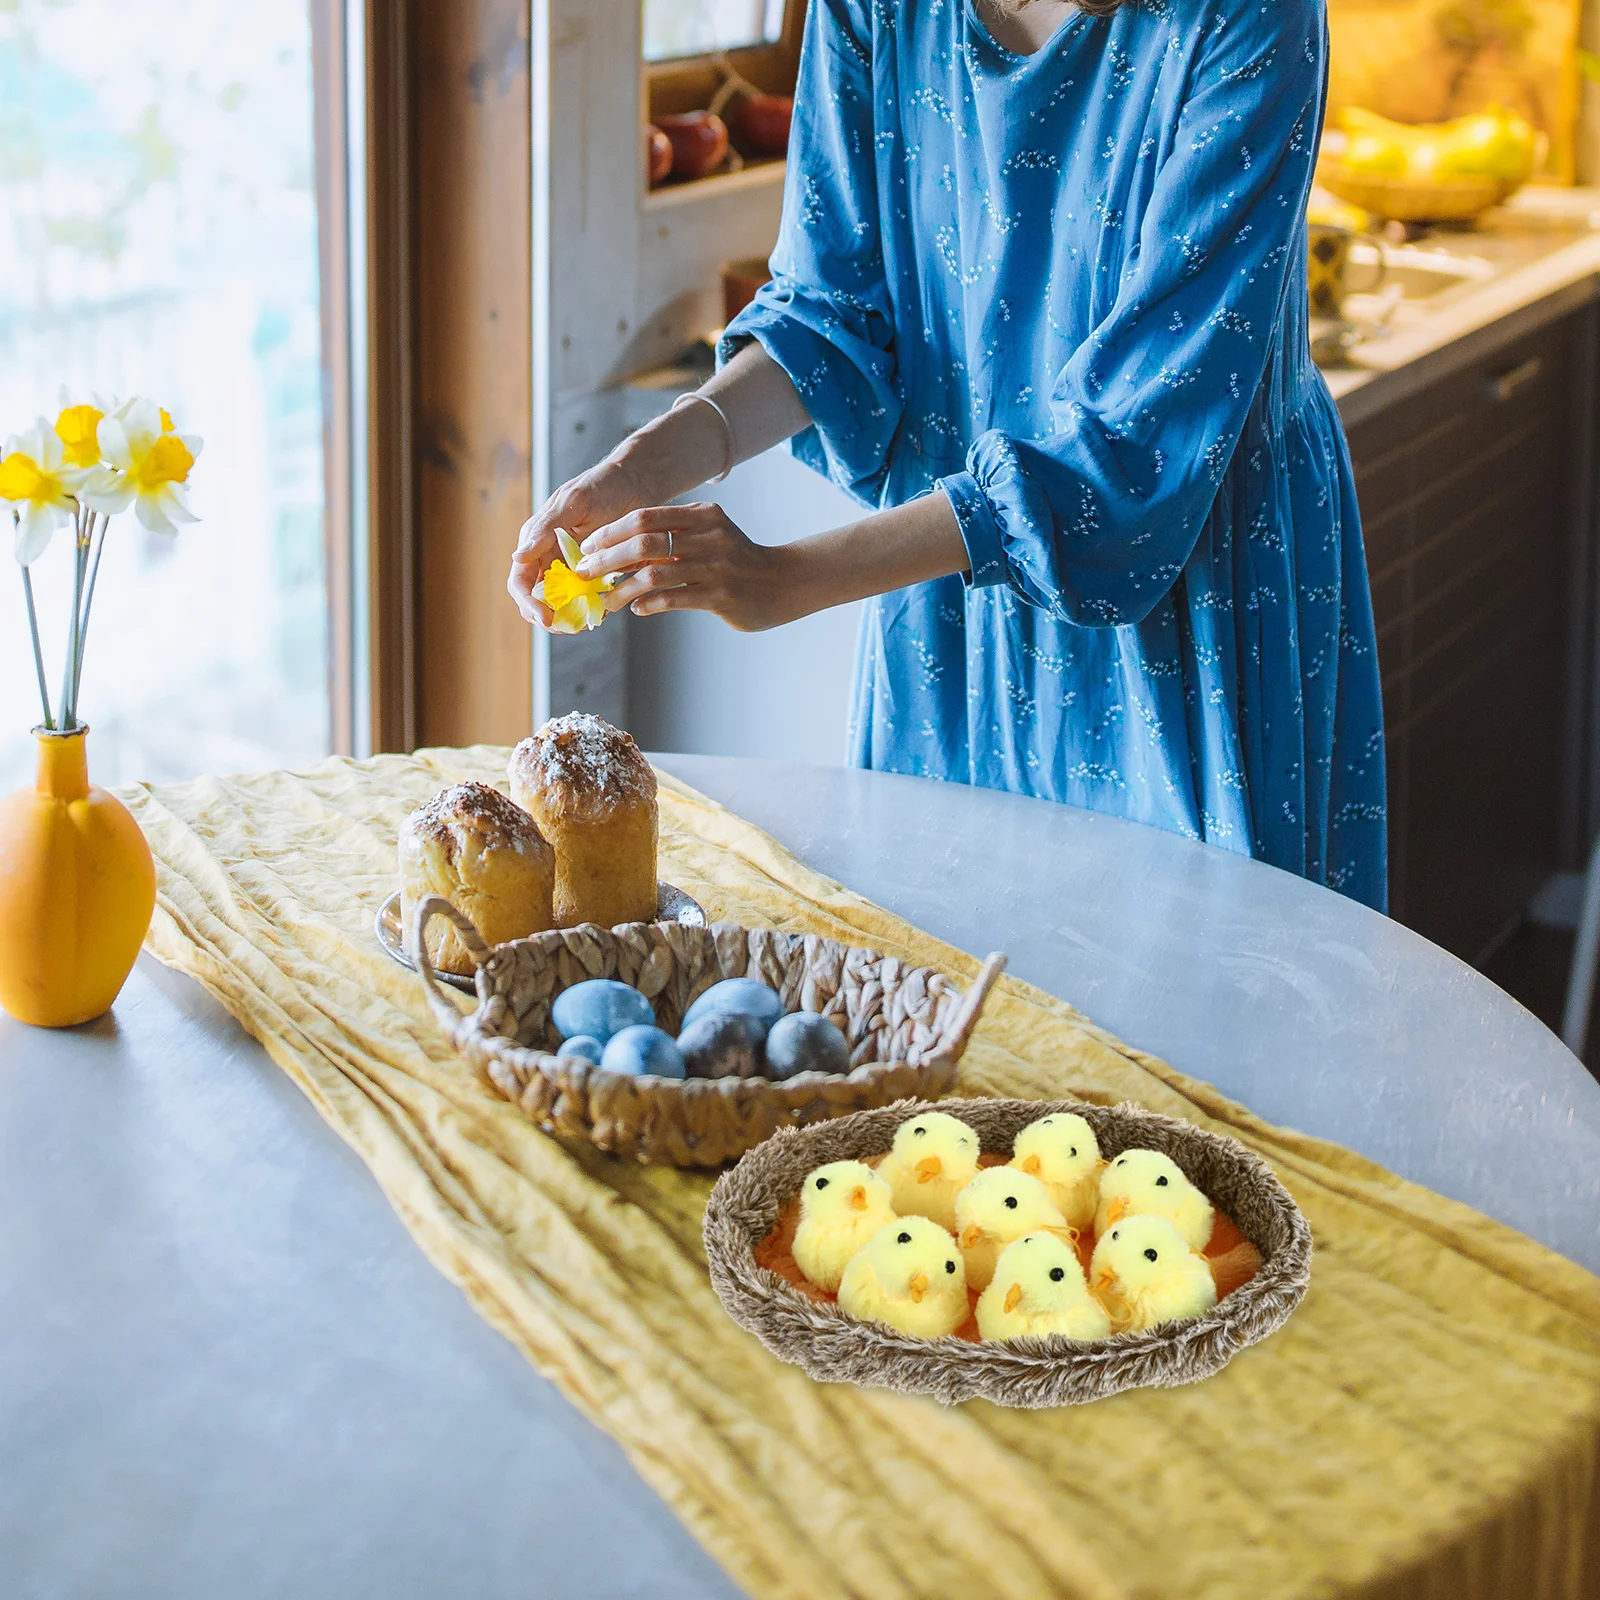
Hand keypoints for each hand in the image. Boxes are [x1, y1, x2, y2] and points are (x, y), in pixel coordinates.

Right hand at [507, 454, 650, 627]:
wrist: (638, 481)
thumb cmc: (603, 485)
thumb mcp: (574, 503)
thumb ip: (545, 530)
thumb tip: (517, 557)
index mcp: (537, 541)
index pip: (520, 582)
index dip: (528, 604)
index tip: (546, 618)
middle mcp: (550, 557)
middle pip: (538, 601)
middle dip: (550, 618)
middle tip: (572, 626)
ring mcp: (572, 567)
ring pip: (562, 605)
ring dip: (572, 618)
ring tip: (589, 620)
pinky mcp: (595, 572)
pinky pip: (588, 599)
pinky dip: (593, 609)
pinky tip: (605, 610)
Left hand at [575, 502, 803, 632]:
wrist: (783, 583)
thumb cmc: (737, 561)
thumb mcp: (710, 534)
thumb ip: (674, 536)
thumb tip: (622, 550)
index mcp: (702, 515)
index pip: (644, 517)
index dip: (611, 532)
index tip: (588, 547)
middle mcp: (709, 536)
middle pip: (644, 543)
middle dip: (607, 559)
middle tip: (586, 574)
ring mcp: (716, 566)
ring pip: (654, 574)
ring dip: (622, 589)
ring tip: (607, 602)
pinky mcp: (721, 595)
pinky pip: (674, 599)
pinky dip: (649, 604)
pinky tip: (637, 609)